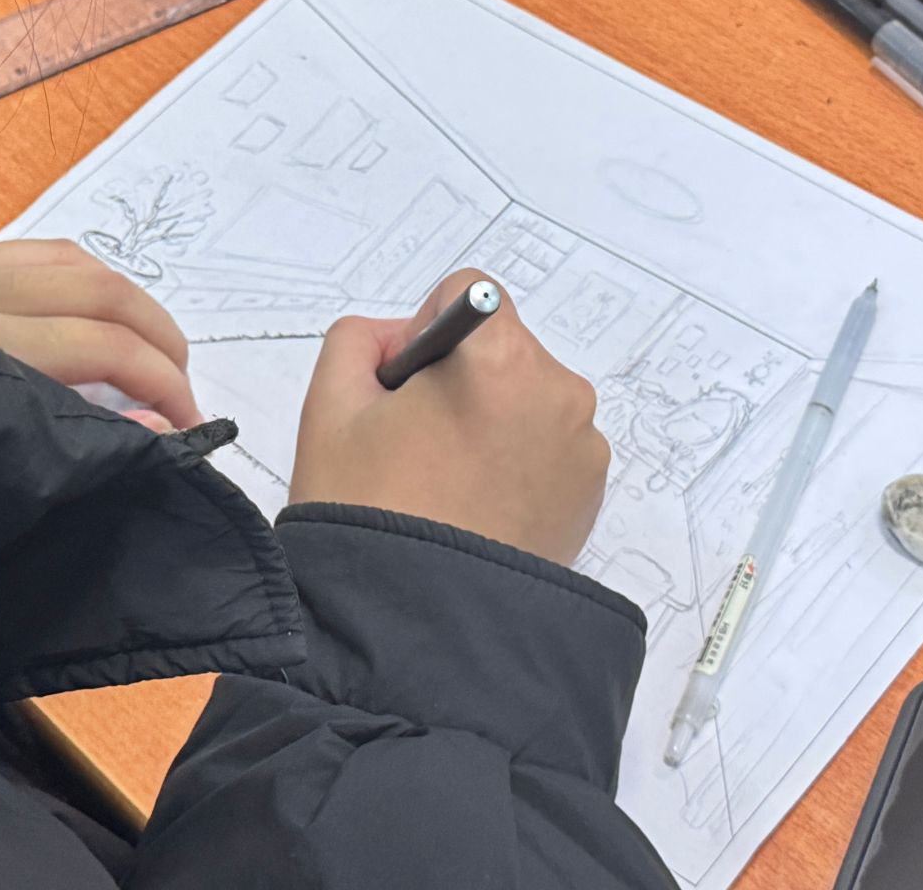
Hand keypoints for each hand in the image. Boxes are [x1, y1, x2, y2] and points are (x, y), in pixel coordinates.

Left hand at [0, 240, 201, 429]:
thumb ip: (57, 446)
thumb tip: (155, 433)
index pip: (96, 347)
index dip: (161, 383)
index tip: (188, 427)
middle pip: (98, 291)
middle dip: (160, 341)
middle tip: (183, 392)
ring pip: (73, 261)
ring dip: (131, 305)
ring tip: (154, 355)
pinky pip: (34, 253)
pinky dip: (86, 281)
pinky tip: (101, 316)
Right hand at [290, 269, 608, 564]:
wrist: (415, 627)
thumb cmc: (369, 513)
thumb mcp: (330, 405)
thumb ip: (361, 338)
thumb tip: (404, 338)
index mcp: (501, 357)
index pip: (469, 295)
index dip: (425, 333)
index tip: (403, 388)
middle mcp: (559, 392)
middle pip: (501, 347)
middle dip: (460, 378)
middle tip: (415, 444)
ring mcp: (583, 447)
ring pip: (526, 397)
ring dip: (490, 419)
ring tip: (446, 484)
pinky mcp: (592, 493)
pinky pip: (548, 446)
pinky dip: (516, 460)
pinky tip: (477, 506)